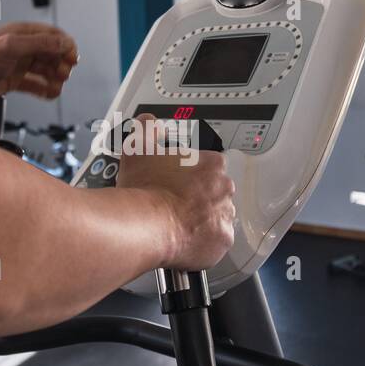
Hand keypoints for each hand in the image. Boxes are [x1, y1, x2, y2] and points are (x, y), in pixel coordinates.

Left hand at [0, 22, 77, 107]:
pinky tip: (49, 93)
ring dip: (54, 78)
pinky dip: (44, 89)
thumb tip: (63, 42)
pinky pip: (35, 84)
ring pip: (45, 70)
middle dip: (61, 63)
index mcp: (20, 33)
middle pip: (51, 53)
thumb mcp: (12, 46)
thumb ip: (40, 43)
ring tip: (56, 86)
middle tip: (64, 74)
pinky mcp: (14, 81)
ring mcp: (18, 64)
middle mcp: (21, 47)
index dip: (65, 45)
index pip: (51, 35)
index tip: (73, 57)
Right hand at [115, 115, 235, 270]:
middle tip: (173, 204)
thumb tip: (148, 122)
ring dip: (200, 221)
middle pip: (214, 193)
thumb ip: (146, 130)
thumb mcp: (139, 149)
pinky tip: (184, 240)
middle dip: (197, 198)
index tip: (175, 182)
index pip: (207, 167)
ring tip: (176, 225)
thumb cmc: (145, 188)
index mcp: (212, 164)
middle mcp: (225, 189)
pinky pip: (215, 243)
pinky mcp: (222, 242)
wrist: (144, 224)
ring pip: (215, 218)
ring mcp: (225, 217)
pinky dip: (202, 243)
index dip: (189, 175)